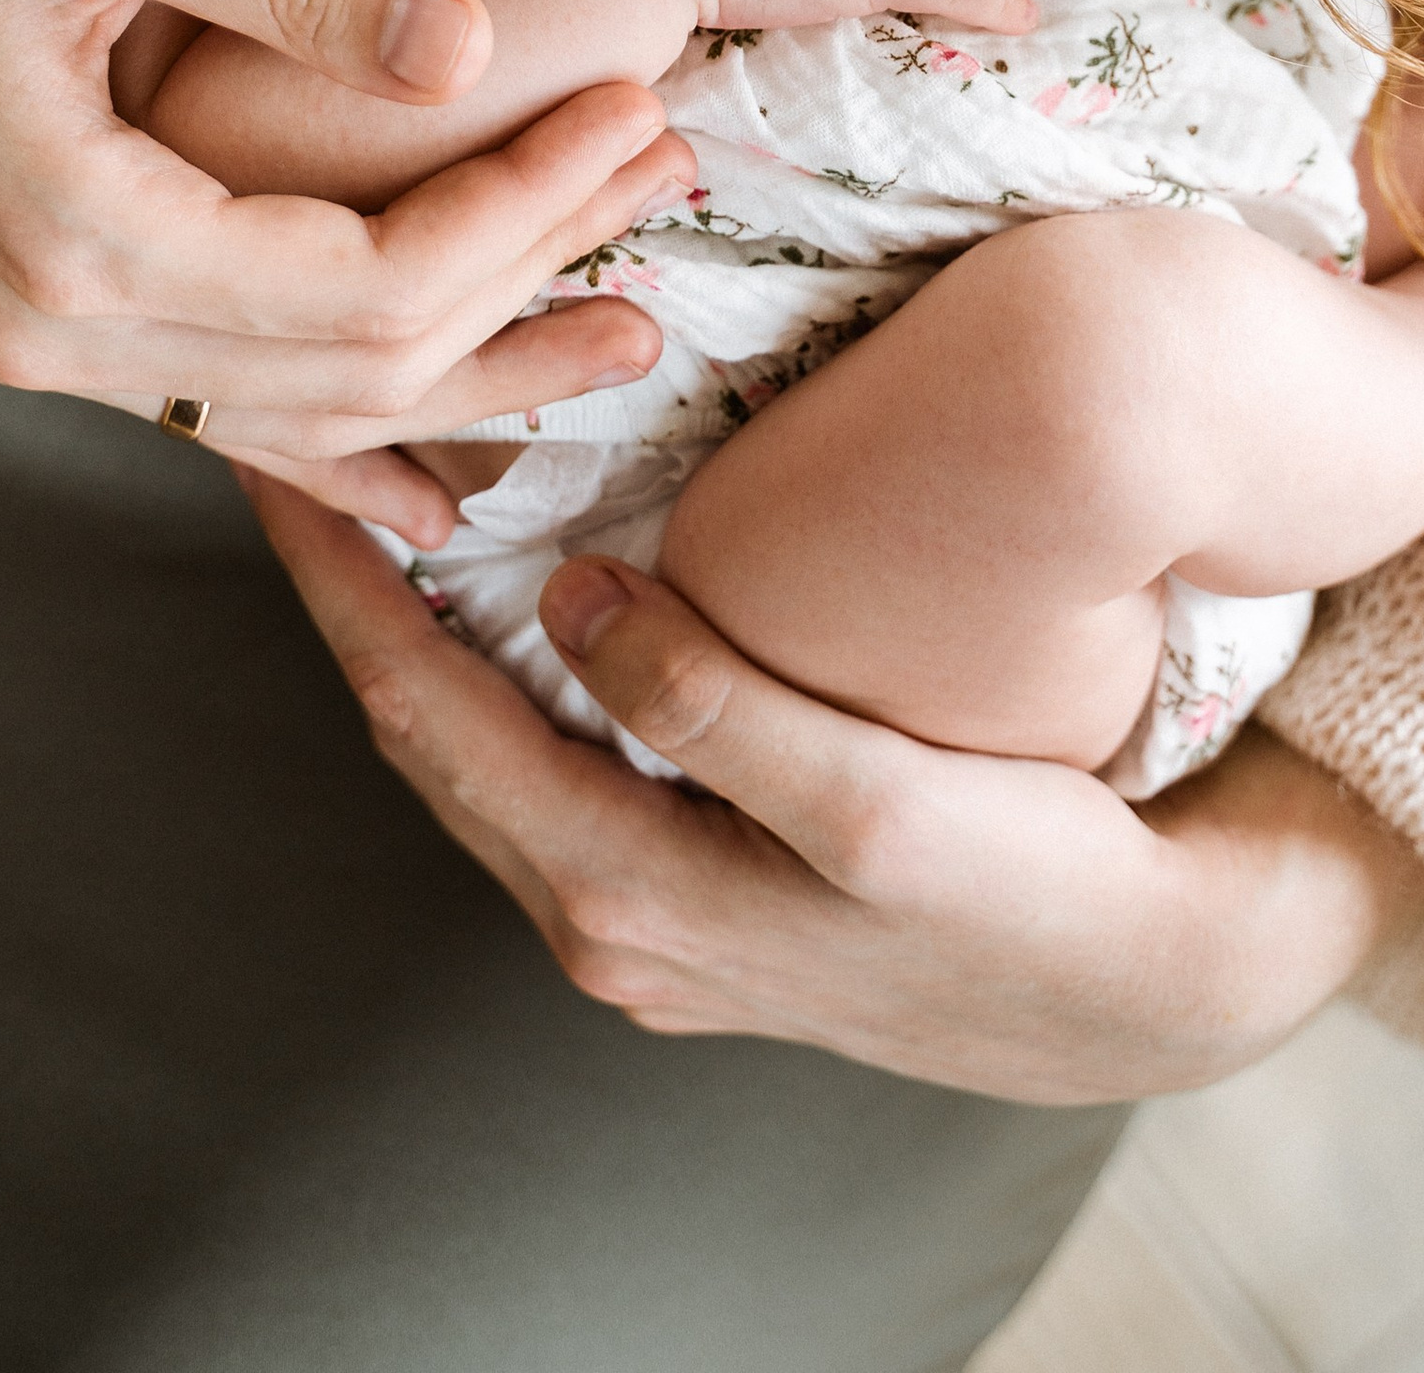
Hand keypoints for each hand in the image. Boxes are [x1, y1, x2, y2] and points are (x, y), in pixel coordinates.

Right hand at [0, 0, 689, 543]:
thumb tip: (482, 46)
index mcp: (73, 232)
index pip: (368, 286)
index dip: (523, 216)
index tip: (637, 117)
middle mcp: (44, 322)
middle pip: (349, 373)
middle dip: (528, 295)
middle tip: (675, 206)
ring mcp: (29, 329)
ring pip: (292, 408)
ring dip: (462, 367)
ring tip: (625, 327)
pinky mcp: (35, 296)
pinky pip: (212, 401)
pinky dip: (332, 433)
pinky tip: (435, 483)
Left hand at [249, 480, 1423, 1097]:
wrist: (1142, 984)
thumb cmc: (1024, 892)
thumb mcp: (874, 808)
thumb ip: (717, 712)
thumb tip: (569, 597)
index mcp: (623, 894)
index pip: (423, 710)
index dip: (338, 580)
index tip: (281, 457)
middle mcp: (604, 919)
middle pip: (420, 727)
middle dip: (345, 587)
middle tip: (297, 440)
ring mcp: (642, 909)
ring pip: (474, 742)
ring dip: (409, 621)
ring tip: (369, 488)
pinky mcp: (692, 880)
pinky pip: (541, 755)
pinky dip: (492, 659)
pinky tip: (497, 578)